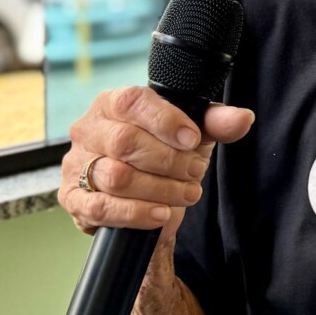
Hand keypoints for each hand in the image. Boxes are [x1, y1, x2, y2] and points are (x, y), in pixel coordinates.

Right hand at [57, 86, 254, 243]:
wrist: (149, 197)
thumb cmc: (167, 153)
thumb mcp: (195, 134)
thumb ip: (217, 124)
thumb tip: (242, 118)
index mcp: (113, 103)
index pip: (132, 102)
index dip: (166, 121)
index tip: (193, 139)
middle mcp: (89, 129)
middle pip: (125, 142)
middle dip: (170, 161)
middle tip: (195, 171)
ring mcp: (76, 165)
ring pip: (116, 176)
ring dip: (160, 189)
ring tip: (186, 193)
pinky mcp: (73, 199)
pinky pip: (101, 208)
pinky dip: (136, 213)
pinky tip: (161, 213)